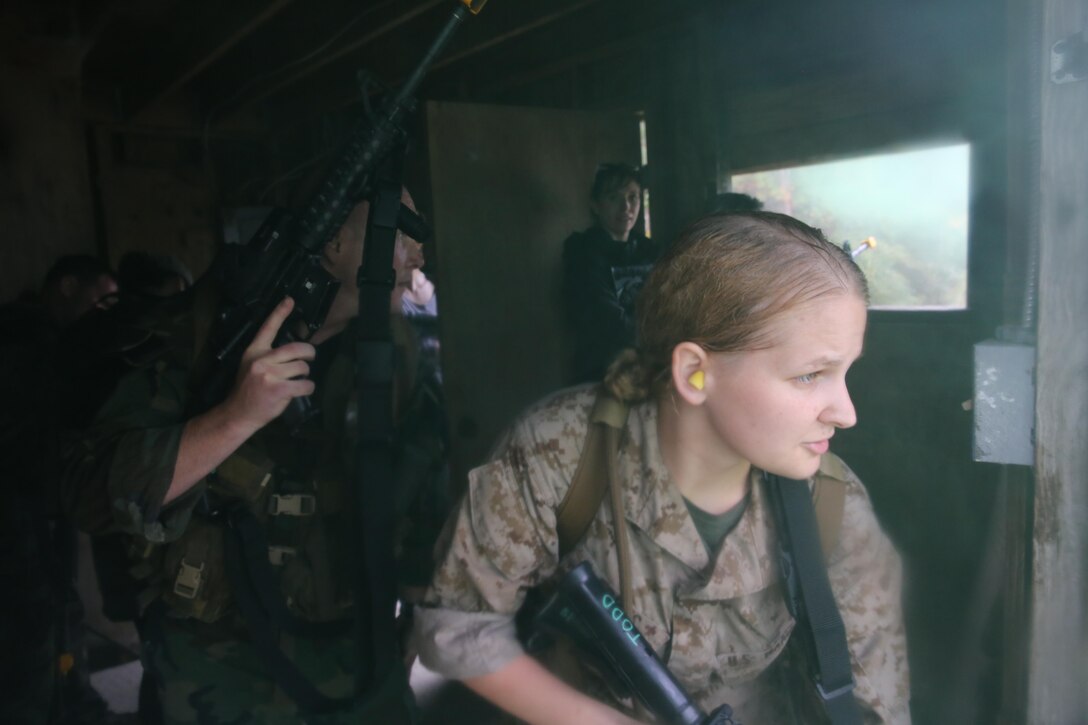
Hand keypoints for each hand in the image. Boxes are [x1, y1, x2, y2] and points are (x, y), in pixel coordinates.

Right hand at [223, 297, 315, 432]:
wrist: (238, 413)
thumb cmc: (249, 390)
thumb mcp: (251, 367)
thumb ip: (269, 357)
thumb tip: (294, 352)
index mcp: (254, 351)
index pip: (268, 328)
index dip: (279, 313)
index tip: (289, 300)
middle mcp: (262, 360)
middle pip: (296, 348)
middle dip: (309, 353)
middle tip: (310, 358)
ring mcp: (270, 375)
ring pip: (302, 367)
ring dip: (305, 375)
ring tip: (298, 380)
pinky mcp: (278, 389)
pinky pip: (305, 385)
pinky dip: (308, 388)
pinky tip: (302, 390)